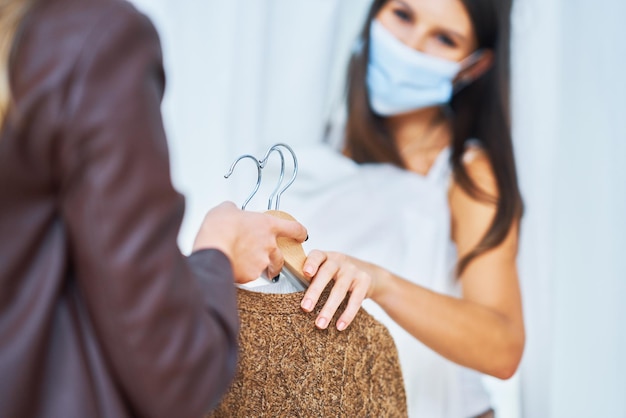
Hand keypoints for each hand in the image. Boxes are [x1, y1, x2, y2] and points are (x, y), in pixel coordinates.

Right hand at [193, 201, 307, 282]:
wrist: (214, 247)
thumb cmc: (220, 228)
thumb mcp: (227, 209)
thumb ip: (235, 211)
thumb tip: (231, 211)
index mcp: (267, 226)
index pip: (293, 228)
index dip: (300, 232)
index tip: (302, 235)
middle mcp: (269, 245)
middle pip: (281, 257)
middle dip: (277, 262)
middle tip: (272, 265)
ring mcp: (262, 261)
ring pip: (266, 267)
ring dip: (261, 268)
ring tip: (247, 267)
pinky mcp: (251, 275)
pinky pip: (250, 276)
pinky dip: (244, 274)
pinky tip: (233, 269)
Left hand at [300, 250, 373, 330]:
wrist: (369, 273)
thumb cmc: (338, 274)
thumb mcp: (326, 268)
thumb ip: (312, 277)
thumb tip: (289, 299)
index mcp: (326, 256)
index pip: (317, 256)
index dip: (311, 263)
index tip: (306, 273)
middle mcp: (339, 260)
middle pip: (326, 273)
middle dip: (315, 291)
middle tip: (305, 308)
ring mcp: (353, 270)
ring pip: (340, 290)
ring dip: (329, 309)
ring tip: (320, 324)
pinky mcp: (365, 281)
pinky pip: (355, 300)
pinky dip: (347, 314)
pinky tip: (340, 326)